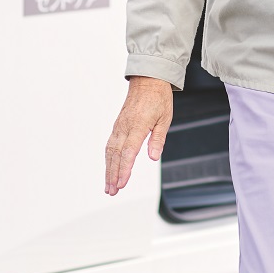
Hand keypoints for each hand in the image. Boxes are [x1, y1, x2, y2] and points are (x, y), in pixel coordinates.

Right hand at [104, 76, 172, 195]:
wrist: (148, 81)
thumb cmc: (158, 98)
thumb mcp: (165, 118)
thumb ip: (158, 139)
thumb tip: (153, 157)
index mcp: (138, 125)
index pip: (129, 151)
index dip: (125, 169)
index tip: (122, 183)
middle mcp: (125, 126)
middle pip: (116, 155)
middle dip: (113, 175)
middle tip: (112, 191)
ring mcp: (119, 126)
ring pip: (110, 151)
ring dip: (108, 169)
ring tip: (108, 186)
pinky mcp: (117, 126)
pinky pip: (110, 144)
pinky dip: (108, 159)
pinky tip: (108, 168)